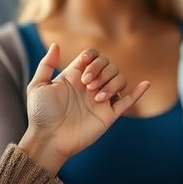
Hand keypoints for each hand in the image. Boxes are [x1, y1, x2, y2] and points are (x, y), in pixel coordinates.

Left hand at [19, 45, 149, 172]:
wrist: (48, 139)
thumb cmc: (40, 114)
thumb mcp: (37, 86)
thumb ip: (46, 65)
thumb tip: (57, 44)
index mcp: (76, 76)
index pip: (93, 56)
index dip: (92, 57)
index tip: (84, 64)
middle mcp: (91, 86)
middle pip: (109, 65)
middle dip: (101, 70)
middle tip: (86, 85)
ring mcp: (101, 100)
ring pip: (119, 80)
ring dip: (111, 83)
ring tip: (96, 96)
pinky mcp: (109, 114)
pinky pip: (128, 101)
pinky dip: (139, 92)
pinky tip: (145, 84)